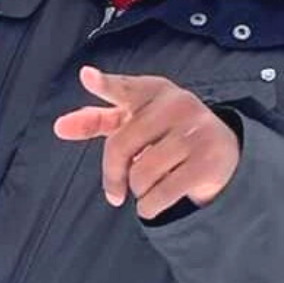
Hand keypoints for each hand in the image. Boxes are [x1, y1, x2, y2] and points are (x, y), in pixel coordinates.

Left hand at [53, 66, 240, 219]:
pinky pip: (159, 194)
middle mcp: (178, 105)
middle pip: (120, 146)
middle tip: (114, 190)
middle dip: (113, 175)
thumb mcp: (136, 121)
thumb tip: (60, 125)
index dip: (104, 84)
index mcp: (154, 91)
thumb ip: (98, 121)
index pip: (125, 89)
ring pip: (140, 174)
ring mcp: (196, 132)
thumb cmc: (166, 134)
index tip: (86, 75)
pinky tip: (154, 202)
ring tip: (150, 185)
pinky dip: (149, 207)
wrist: (223, 152)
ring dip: (137, 191)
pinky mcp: (207, 162)